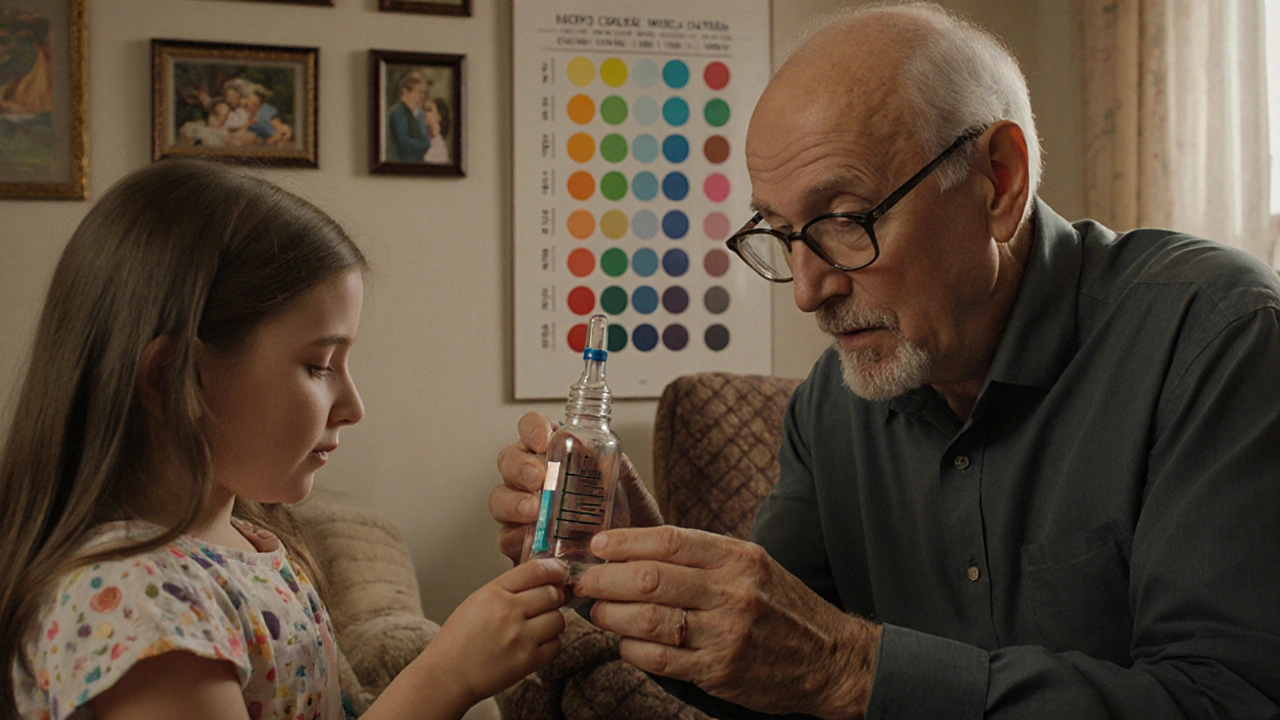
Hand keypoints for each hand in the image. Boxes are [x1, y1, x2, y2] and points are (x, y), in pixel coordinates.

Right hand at [425, 559, 569, 708]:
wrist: (448, 675)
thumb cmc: (459, 639)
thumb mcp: (478, 600)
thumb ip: (509, 587)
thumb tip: (543, 579)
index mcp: (494, 593)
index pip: (537, 570)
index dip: (555, 569)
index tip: (560, 572)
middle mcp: (509, 612)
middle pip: (553, 594)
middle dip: (553, 597)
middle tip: (546, 603)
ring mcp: (520, 637)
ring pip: (558, 619)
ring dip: (552, 621)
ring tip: (536, 626)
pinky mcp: (528, 661)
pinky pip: (557, 645)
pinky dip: (550, 643)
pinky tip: (535, 643)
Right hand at [491, 411, 661, 563]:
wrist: (632, 561)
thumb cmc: (630, 519)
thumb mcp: (633, 492)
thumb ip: (622, 471)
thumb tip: (604, 453)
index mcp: (558, 454)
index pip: (534, 428)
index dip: (532, 428)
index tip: (543, 439)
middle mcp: (535, 478)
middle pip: (509, 460)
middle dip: (520, 467)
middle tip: (539, 479)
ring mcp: (524, 511)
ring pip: (500, 498)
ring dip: (513, 502)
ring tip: (534, 511)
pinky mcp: (522, 544)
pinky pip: (506, 538)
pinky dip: (516, 538)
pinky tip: (533, 540)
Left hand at [575, 526, 879, 718]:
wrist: (829, 658)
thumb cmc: (781, 607)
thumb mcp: (752, 565)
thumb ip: (702, 556)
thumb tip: (639, 549)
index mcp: (737, 558)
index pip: (669, 541)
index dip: (625, 542)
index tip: (598, 545)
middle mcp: (732, 592)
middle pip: (650, 579)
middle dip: (606, 579)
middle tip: (583, 581)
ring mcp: (725, 634)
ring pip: (649, 620)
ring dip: (612, 615)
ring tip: (596, 611)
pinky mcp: (719, 671)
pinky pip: (660, 658)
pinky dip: (632, 648)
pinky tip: (623, 641)